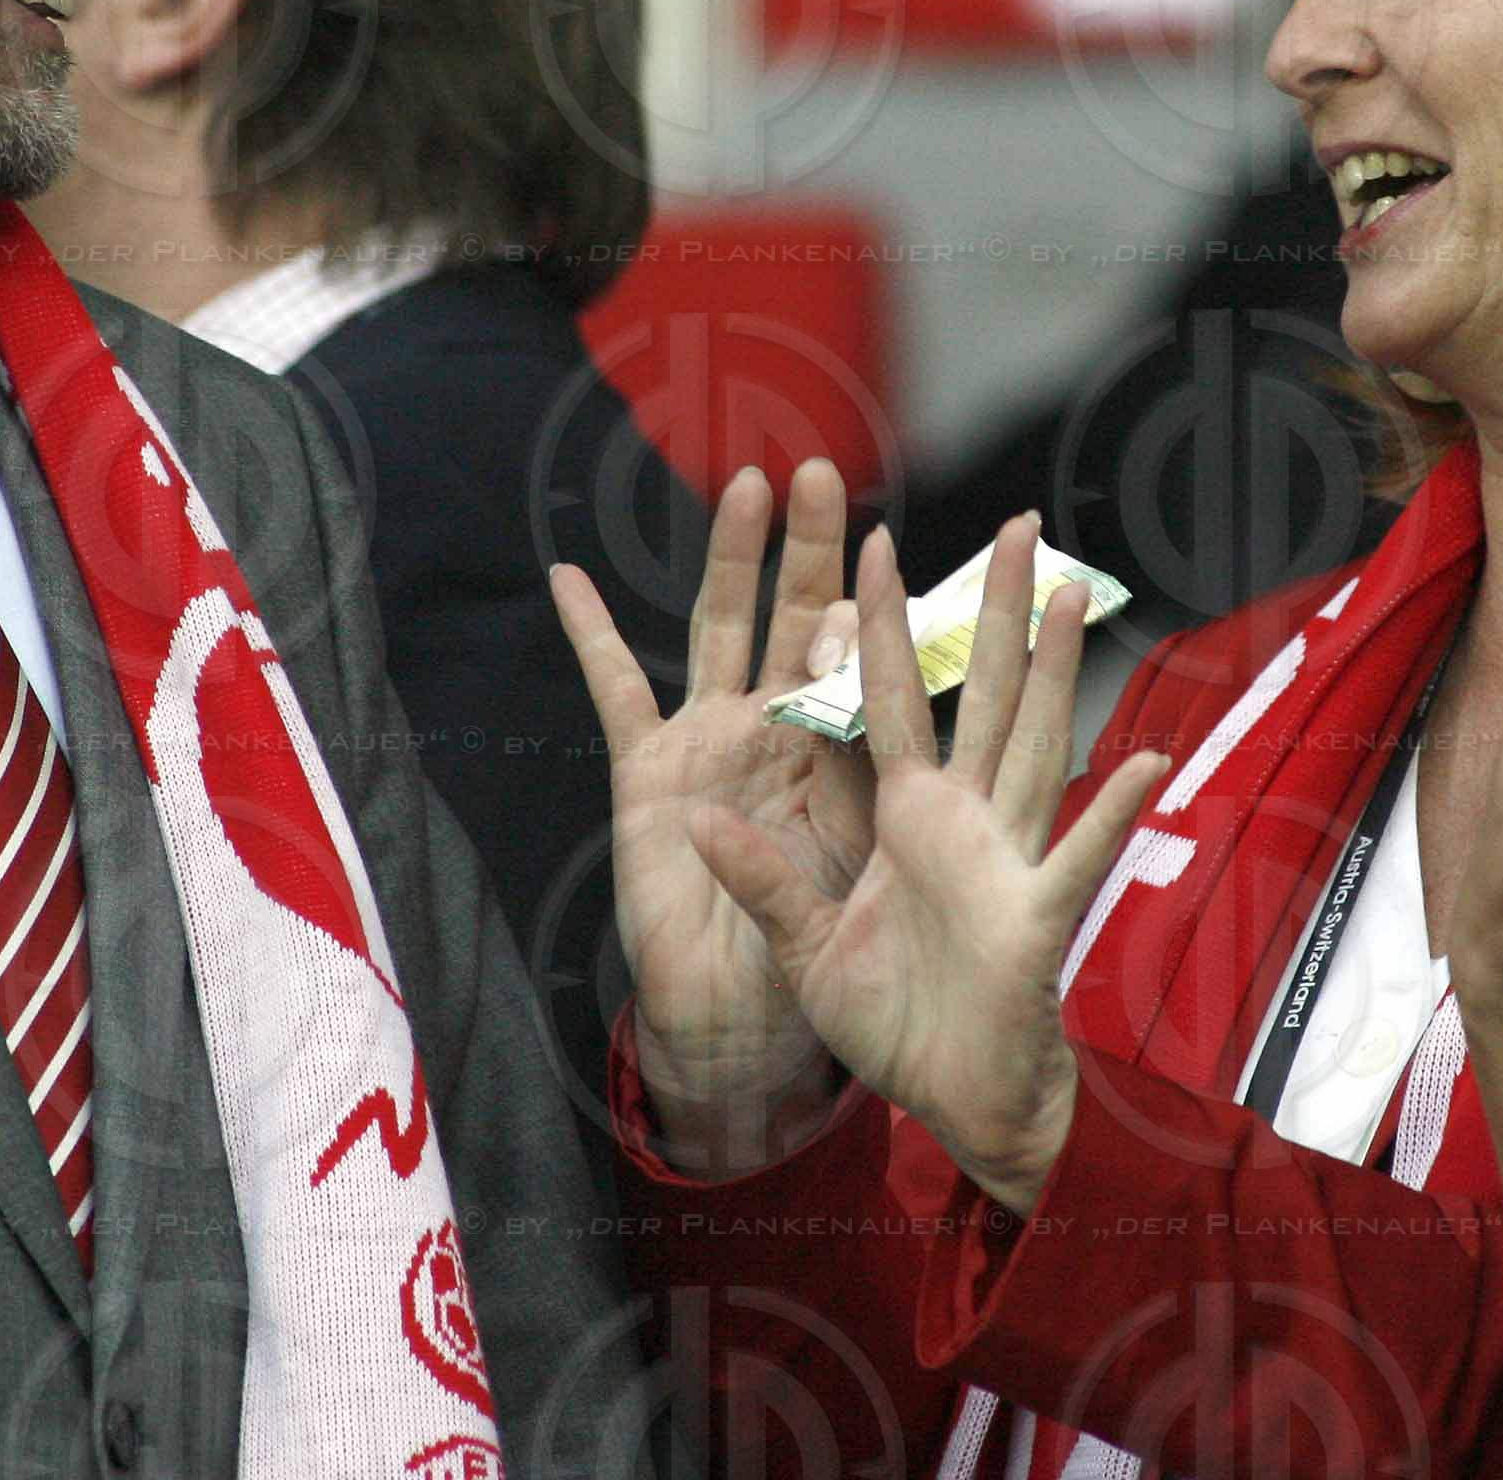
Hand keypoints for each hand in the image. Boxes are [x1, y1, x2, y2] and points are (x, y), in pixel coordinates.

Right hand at [554, 460, 867, 1174]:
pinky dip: (592, 634)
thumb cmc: (824, 952)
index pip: (871, 662)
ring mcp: (714, 742)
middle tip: (824, 474)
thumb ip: (894, 805)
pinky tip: (570, 577)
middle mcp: (780, 732)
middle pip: (799, 619)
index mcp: (845, 755)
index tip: (908, 541)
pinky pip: (617, 690)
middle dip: (812, 549)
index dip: (885, 606)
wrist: (746, 1027)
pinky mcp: (650, 772)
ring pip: (722, 628)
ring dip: (731, 560)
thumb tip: (932, 744)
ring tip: (746, 489)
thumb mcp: (873, 869)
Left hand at [686, 516, 1169, 1215]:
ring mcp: (1006, 859)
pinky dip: (1111, 815)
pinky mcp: (1035, 916)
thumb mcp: (803, 947)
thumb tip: (694, 819)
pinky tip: (1145, 765)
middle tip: (1015, 525)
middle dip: (994, 609)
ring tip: (1073, 596)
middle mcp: (963, 819)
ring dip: (1056, 672)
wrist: (955, 1101)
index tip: (875, 543)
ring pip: (1033, 744)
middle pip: (983, 692)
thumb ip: (761, 880)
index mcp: (905, 815)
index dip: (883, 624)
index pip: (890, 697)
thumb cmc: (895, 1020)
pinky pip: (1077, 858)